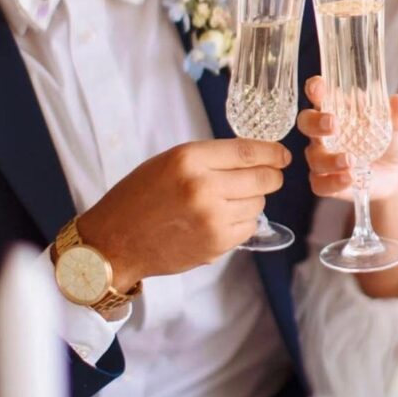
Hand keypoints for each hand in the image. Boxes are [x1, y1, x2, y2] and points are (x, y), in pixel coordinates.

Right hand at [77, 139, 290, 291]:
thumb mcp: (170, 161)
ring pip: (258, 204)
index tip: (282, 155)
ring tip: (228, 200)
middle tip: (269, 176)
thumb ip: (211, 157)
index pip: (248, 151)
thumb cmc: (139, 196)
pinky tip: (221, 219)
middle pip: (262, 178)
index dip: (272, 152)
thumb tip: (256, 157)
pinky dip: (242, 222)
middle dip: (270, 176)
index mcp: (189, 159)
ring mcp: (211, 219)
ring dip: (252, 200)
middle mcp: (203, 187)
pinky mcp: (216, 244)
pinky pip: (248, 227)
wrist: (114, 242)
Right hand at [296, 75, 397, 203]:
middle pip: (306, 122)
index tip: (318, 86)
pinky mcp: (327, 181)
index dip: (314, 89)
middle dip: (315, 122)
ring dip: (329, 159)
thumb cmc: (392, 142)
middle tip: (332, 123)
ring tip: (350, 160)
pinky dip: (333, 182)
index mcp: (338, 110)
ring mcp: (323, 157)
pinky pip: (320, 183)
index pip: (320, 95)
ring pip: (314, 157)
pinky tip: (350, 178)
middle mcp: (325, 132)